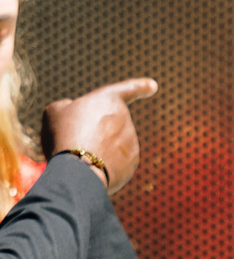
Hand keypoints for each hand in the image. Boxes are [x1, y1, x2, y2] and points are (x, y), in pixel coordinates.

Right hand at [42, 78, 157, 195]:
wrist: (78, 172)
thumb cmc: (64, 136)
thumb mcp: (56, 112)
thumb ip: (70, 109)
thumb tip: (80, 120)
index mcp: (109, 99)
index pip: (127, 90)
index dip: (140, 87)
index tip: (153, 86)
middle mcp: (125, 119)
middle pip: (108, 125)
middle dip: (95, 133)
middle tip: (76, 140)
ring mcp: (131, 143)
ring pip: (112, 145)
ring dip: (98, 149)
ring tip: (82, 154)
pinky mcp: (132, 165)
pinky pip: (116, 162)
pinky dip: (104, 165)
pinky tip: (92, 168)